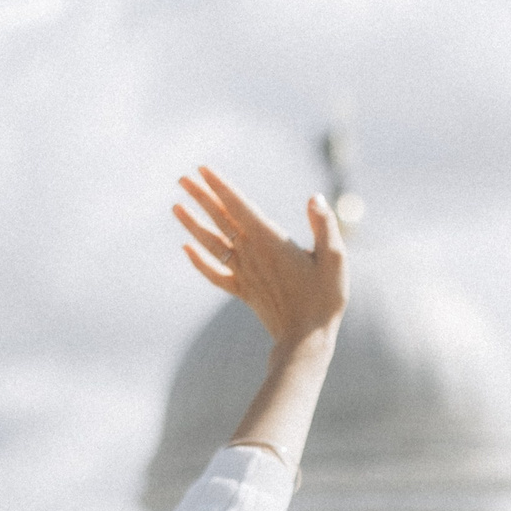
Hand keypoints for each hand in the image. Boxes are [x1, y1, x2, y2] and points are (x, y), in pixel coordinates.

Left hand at [173, 167, 347, 350]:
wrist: (305, 341)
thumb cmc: (325, 299)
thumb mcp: (335, 258)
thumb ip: (324, 225)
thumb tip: (314, 198)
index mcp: (270, 241)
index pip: (238, 206)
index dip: (219, 186)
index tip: (202, 169)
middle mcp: (251, 254)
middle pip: (220, 219)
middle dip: (201, 197)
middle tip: (182, 178)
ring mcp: (243, 274)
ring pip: (211, 243)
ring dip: (192, 224)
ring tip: (175, 206)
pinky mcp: (242, 291)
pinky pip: (214, 274)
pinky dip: (198, 261)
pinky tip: (186, 249)